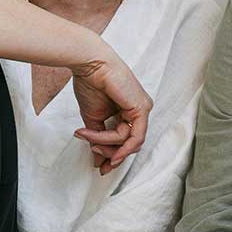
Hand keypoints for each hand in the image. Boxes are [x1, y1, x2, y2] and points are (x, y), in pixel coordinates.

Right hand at [70, 47, 152, 174]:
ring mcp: (143, 109)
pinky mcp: (142, 108)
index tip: (101, 167)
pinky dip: (114, 141)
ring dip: (106, 144)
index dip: (115, 156)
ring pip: (129, 142)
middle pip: (131, 144)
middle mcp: (140, 111)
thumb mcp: (93, 119)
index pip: (128, 141)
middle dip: (111, 155)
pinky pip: (132, 136)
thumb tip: (98, 160)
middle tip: (96, 161)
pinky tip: (98, 141)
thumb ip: (98, 139)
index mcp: (130, 111)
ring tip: (88, 138)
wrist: (90, 64)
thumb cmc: (91, 83)